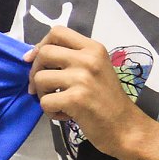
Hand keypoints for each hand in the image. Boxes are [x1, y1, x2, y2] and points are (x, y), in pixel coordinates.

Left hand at [27, 26, 143, 153]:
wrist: (126, 127)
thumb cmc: (108, 100)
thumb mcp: (96, 68)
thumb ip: (71, 58)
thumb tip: (32, 56)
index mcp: (94, 48)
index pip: (57, 32)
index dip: (41, 45)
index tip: (35, 59)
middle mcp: (88, 59)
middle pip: (44, 53)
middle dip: (35, 71)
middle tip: (40, 87)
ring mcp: (82, 79)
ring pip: (40, 78)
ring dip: (42, 94)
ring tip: (58, 103)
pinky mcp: (76, 99)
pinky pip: (45, 102)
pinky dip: (50, 112)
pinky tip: (65, 115)